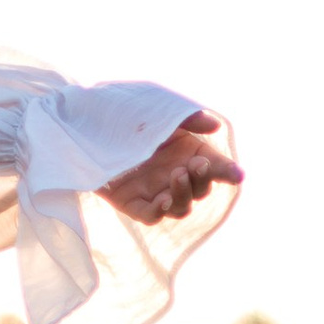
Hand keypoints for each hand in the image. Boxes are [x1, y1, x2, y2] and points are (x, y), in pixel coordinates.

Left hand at [103, 113, 242, 227]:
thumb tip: (215, 126)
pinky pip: (150, 215)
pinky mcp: (131, 202)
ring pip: (180, 206)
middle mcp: (175, 174)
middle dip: (202, 179)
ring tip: (176, 175)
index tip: (238, 174)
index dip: (228, 172)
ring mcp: (154, 190)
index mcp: (188, 152)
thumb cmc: (126, 110)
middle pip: (200, 189)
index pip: (215, 168)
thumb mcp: (159, 108)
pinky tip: (162, 200)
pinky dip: (159, 212)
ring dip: (183, 195)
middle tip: (195, 165)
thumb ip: (187, 117)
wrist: (85, 119)